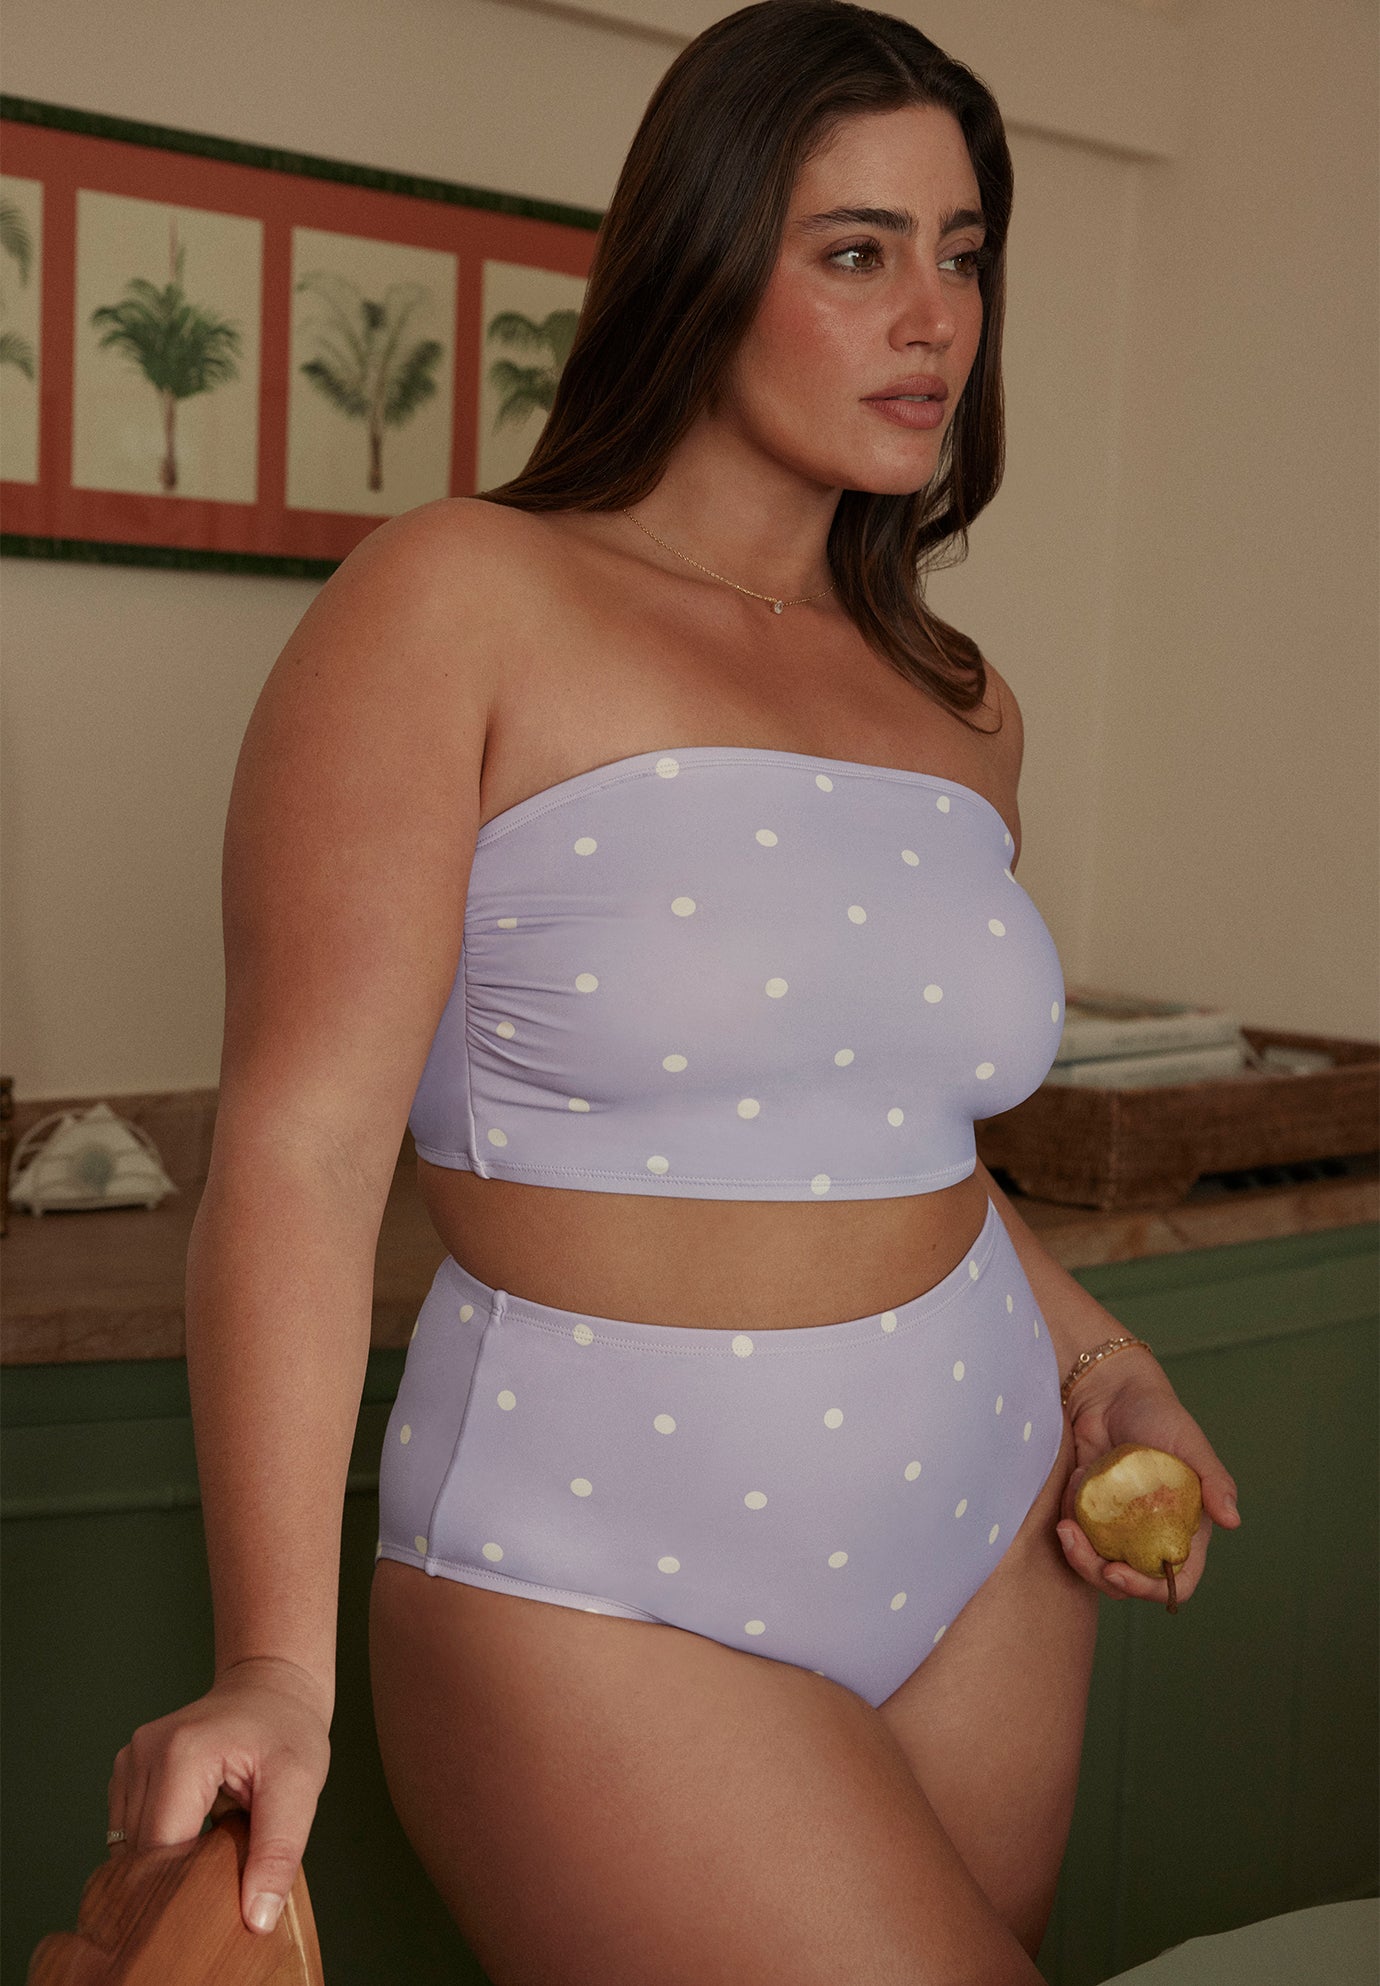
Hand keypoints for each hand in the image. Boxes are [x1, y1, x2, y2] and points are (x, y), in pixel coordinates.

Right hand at [107, 1656, 330, 1935]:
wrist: (272, 1687)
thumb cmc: (289, 1731)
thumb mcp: (300, 1789)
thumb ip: (278, 1853)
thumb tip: (257, 1917)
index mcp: (182, 1754)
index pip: (162, 1852)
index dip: (189, 1886)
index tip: (223, 1896)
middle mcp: (144, 1753)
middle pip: (142, 1853)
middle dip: (179, 1874)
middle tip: (226, 1865)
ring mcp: (130, 1758)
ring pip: (130, 1847)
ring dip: (168, 1858)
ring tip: (213, 1840)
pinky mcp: (127, 1768)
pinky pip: (129, 1830)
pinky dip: (159, 1841)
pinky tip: (195, 1828)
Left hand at [1055, 1352, 1242, 1607]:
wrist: (1110, 1391)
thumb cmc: (1158, 1415)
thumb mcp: (1190, 1444)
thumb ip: (1215, 1481)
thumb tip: (1233, 1521)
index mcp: (1183, 1530)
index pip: (1175, 1580)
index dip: (1149, 1588)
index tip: (1117, 1572)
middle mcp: (1150, 1536)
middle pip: (1127, 1582)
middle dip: (1097, 1573)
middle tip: (1074, 1544)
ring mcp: (1117, 1527)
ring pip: (1095, 1566)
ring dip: (1076, 1554)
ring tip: (1064, 1525)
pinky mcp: (1088, 1513)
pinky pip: (1074, 1534)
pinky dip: (1067, 1519)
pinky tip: (1069, 1485)